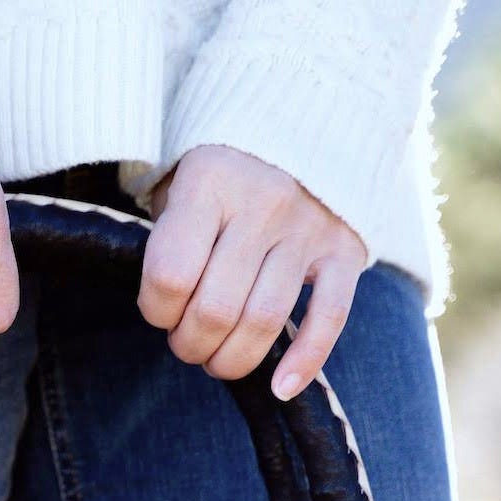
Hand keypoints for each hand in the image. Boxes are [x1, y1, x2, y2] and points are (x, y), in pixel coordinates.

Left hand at [139, 144, 367, 397]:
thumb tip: (164, 307)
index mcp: (210, 183)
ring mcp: (308, 228)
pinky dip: (305, 362)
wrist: (311, 112)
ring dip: (232, 360)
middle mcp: (262, 204)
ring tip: (217, 358)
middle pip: (215, 309)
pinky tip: (280, 387)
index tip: (158, 309)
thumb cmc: (225, 167)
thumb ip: (169, 235)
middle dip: (189, 344)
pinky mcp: (345, 250)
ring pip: (264, 322)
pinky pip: (329, 318)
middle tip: (186, 342)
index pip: (170, 275)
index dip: (155, 310)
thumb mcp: (182, 179)